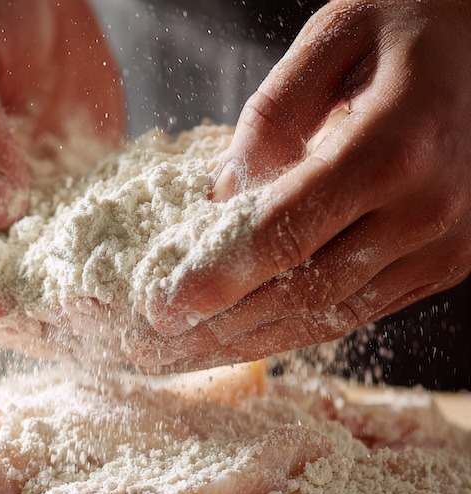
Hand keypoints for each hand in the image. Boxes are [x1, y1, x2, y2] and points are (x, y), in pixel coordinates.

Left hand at [136, 0, 470, 371]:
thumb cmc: (417, 24)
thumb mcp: (335, 36)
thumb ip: (269, 119)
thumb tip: (216, 203)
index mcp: (392, 148)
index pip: (281, 237)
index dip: (214, 281)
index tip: (160, 311)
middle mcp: (424, 210)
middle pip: (298, 293)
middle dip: (217, 328)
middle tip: (156, 348)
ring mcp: (442, 246)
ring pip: (327, 317)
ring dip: (249, 344)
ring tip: (188, 356)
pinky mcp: (443, 264)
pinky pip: (357, 312)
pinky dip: (295, 330)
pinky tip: (247, 338)